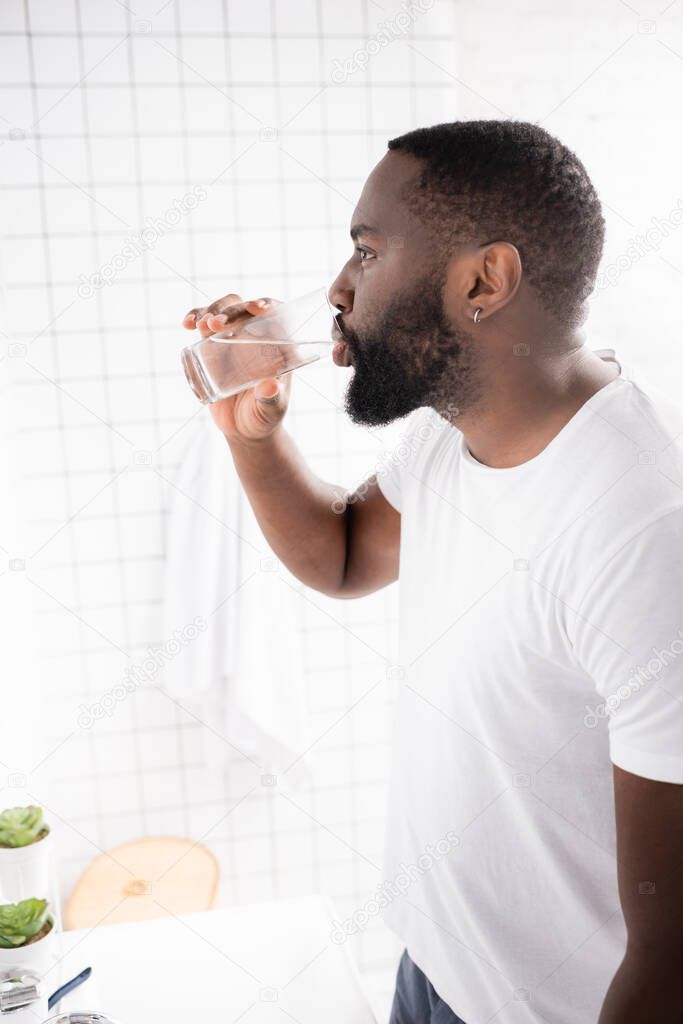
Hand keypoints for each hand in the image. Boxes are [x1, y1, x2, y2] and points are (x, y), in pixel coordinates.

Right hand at [182, 292, 291, 442]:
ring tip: (200, 325)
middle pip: (245, 309)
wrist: (243, 429)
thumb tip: (270, 386)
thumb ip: (271, 400)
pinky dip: (194, 317)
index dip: (267, 305)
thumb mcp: (271, 411)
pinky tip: (187, 323)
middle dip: (231, 310)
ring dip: (211, 310)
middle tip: (216, 324)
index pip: (276, 316)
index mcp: (277, 346)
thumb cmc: (264, 418)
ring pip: (224, 310)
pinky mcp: (214, 345)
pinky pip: (204, 324)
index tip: (256, 308)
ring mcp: (234, 339)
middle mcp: (256, 337)